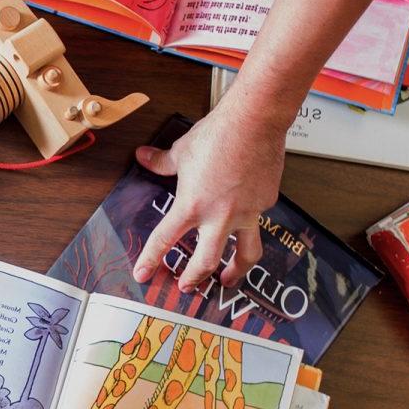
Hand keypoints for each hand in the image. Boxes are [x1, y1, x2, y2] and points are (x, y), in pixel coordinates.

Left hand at [130, 104, 287, 290]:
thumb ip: (161, 162)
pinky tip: (245, 217)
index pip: (164, 240)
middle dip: (194, 278)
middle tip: (187, 287)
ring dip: (235, 272)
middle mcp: (219, 216)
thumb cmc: (217, 134)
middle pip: (206, 262)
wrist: (254, 121)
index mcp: (191, 205)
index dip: (151, 260)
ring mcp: (246, 212)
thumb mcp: (182, 151)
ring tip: (228, 280)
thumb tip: (142, 157)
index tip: (143, 275)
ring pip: (245, 254)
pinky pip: (257, 220)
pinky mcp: (266, 203)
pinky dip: (249, 223)